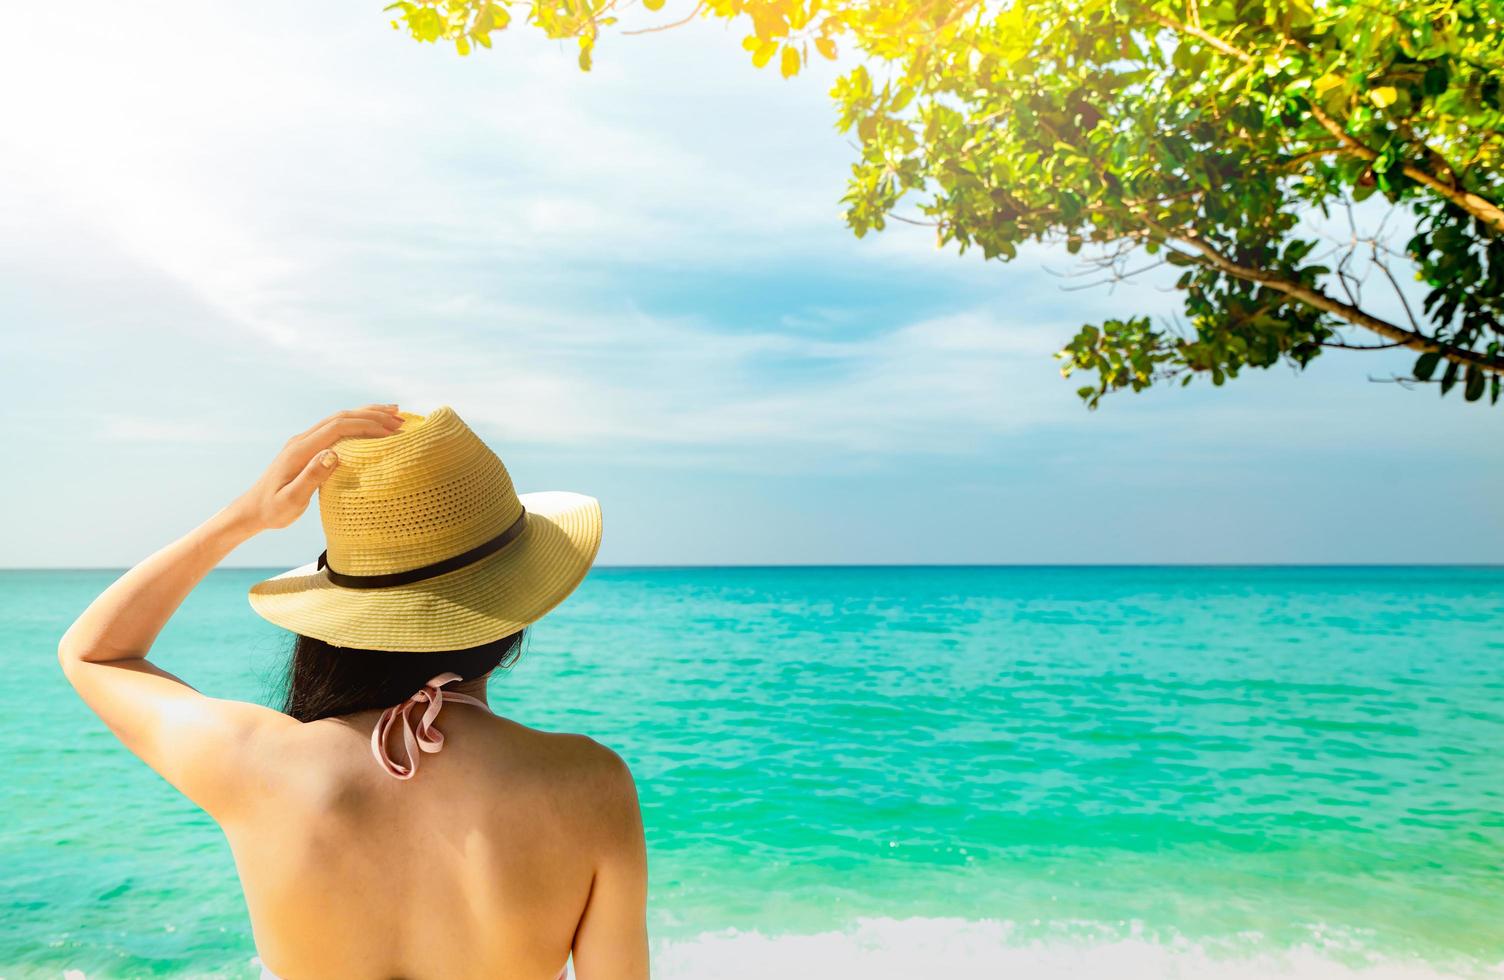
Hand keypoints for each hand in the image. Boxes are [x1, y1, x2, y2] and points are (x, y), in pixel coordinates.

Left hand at [234, 405, 403, 531]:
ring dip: (367, 414)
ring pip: (339, 418)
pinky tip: (371, 425)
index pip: (337, 427)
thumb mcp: (291, 500)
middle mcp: (302, 440)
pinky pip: (335, 427)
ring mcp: (304, 441)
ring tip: (395, 414)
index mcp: (300, 450)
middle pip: (341, 417)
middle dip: (373, 415)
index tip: (391, 432)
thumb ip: (311, 477)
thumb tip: (333, 454)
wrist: (252, 510)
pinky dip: (357, 422)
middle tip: (402, 421)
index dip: (366, 425)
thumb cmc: (273, 510)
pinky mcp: (308, 446)